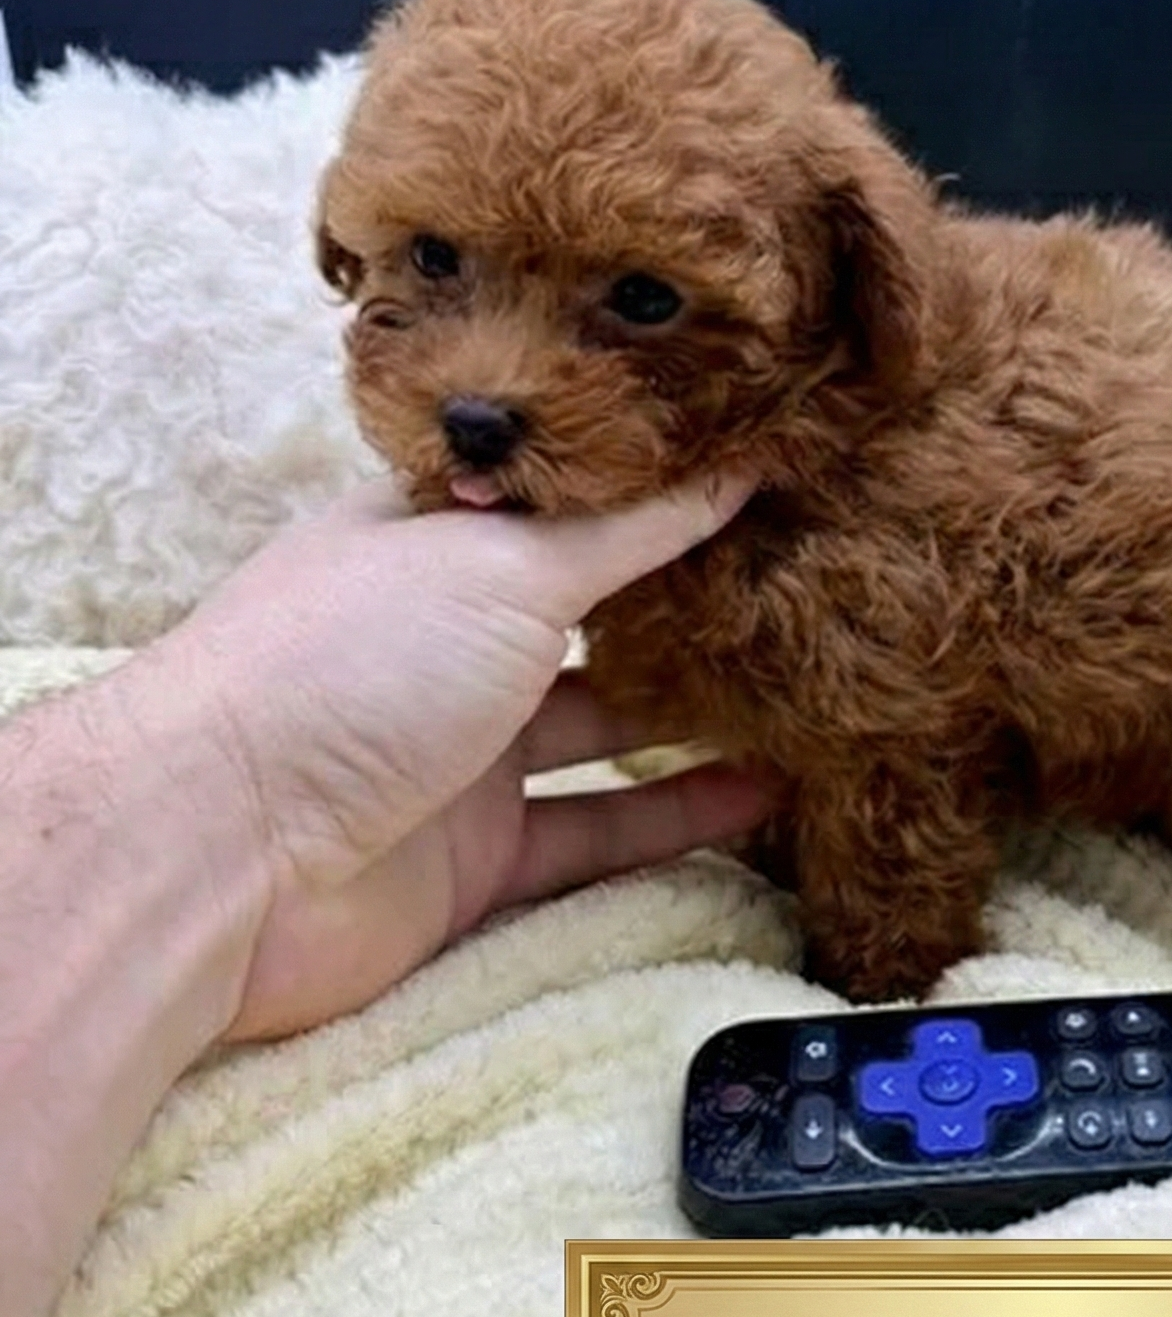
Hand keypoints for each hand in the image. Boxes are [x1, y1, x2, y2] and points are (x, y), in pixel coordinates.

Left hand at [133, 470, 768, 1039]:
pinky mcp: (476, 855)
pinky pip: (598, 829)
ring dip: (693, 712)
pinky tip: (763, 794)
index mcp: (427, 538)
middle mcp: (442, 637)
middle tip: (798, 576)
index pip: (555, 497)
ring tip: (803, 685)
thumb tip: (735, 460)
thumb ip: (630, 529)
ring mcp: (458, 749)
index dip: (650, 482)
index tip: (756, 464)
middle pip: (584, 610)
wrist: (223, 856)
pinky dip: (677, 815)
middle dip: (682, 599)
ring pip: (601, 725)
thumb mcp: (505, 565)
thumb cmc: (350, 666)